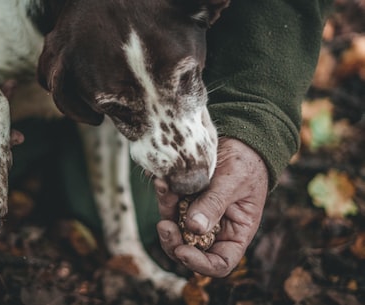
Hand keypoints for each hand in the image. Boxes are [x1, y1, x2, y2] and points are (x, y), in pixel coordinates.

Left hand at [155, 138, 268, 276]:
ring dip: (165, 211)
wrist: (239, 140)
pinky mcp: (184, 200)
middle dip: (173, 241)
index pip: (219, 263)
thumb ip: (214, 204)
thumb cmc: (246, 163)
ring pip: (174, 227)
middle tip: (164, 225)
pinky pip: (170, 204)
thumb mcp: (234, 182)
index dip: (200, 264)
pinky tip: (161, 180)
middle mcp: (215, 229)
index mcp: (235, 234)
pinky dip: (164, 195)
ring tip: (163, 187)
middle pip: (189, 250)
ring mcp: (197, 215)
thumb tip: (194, 228)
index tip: (182, 251)